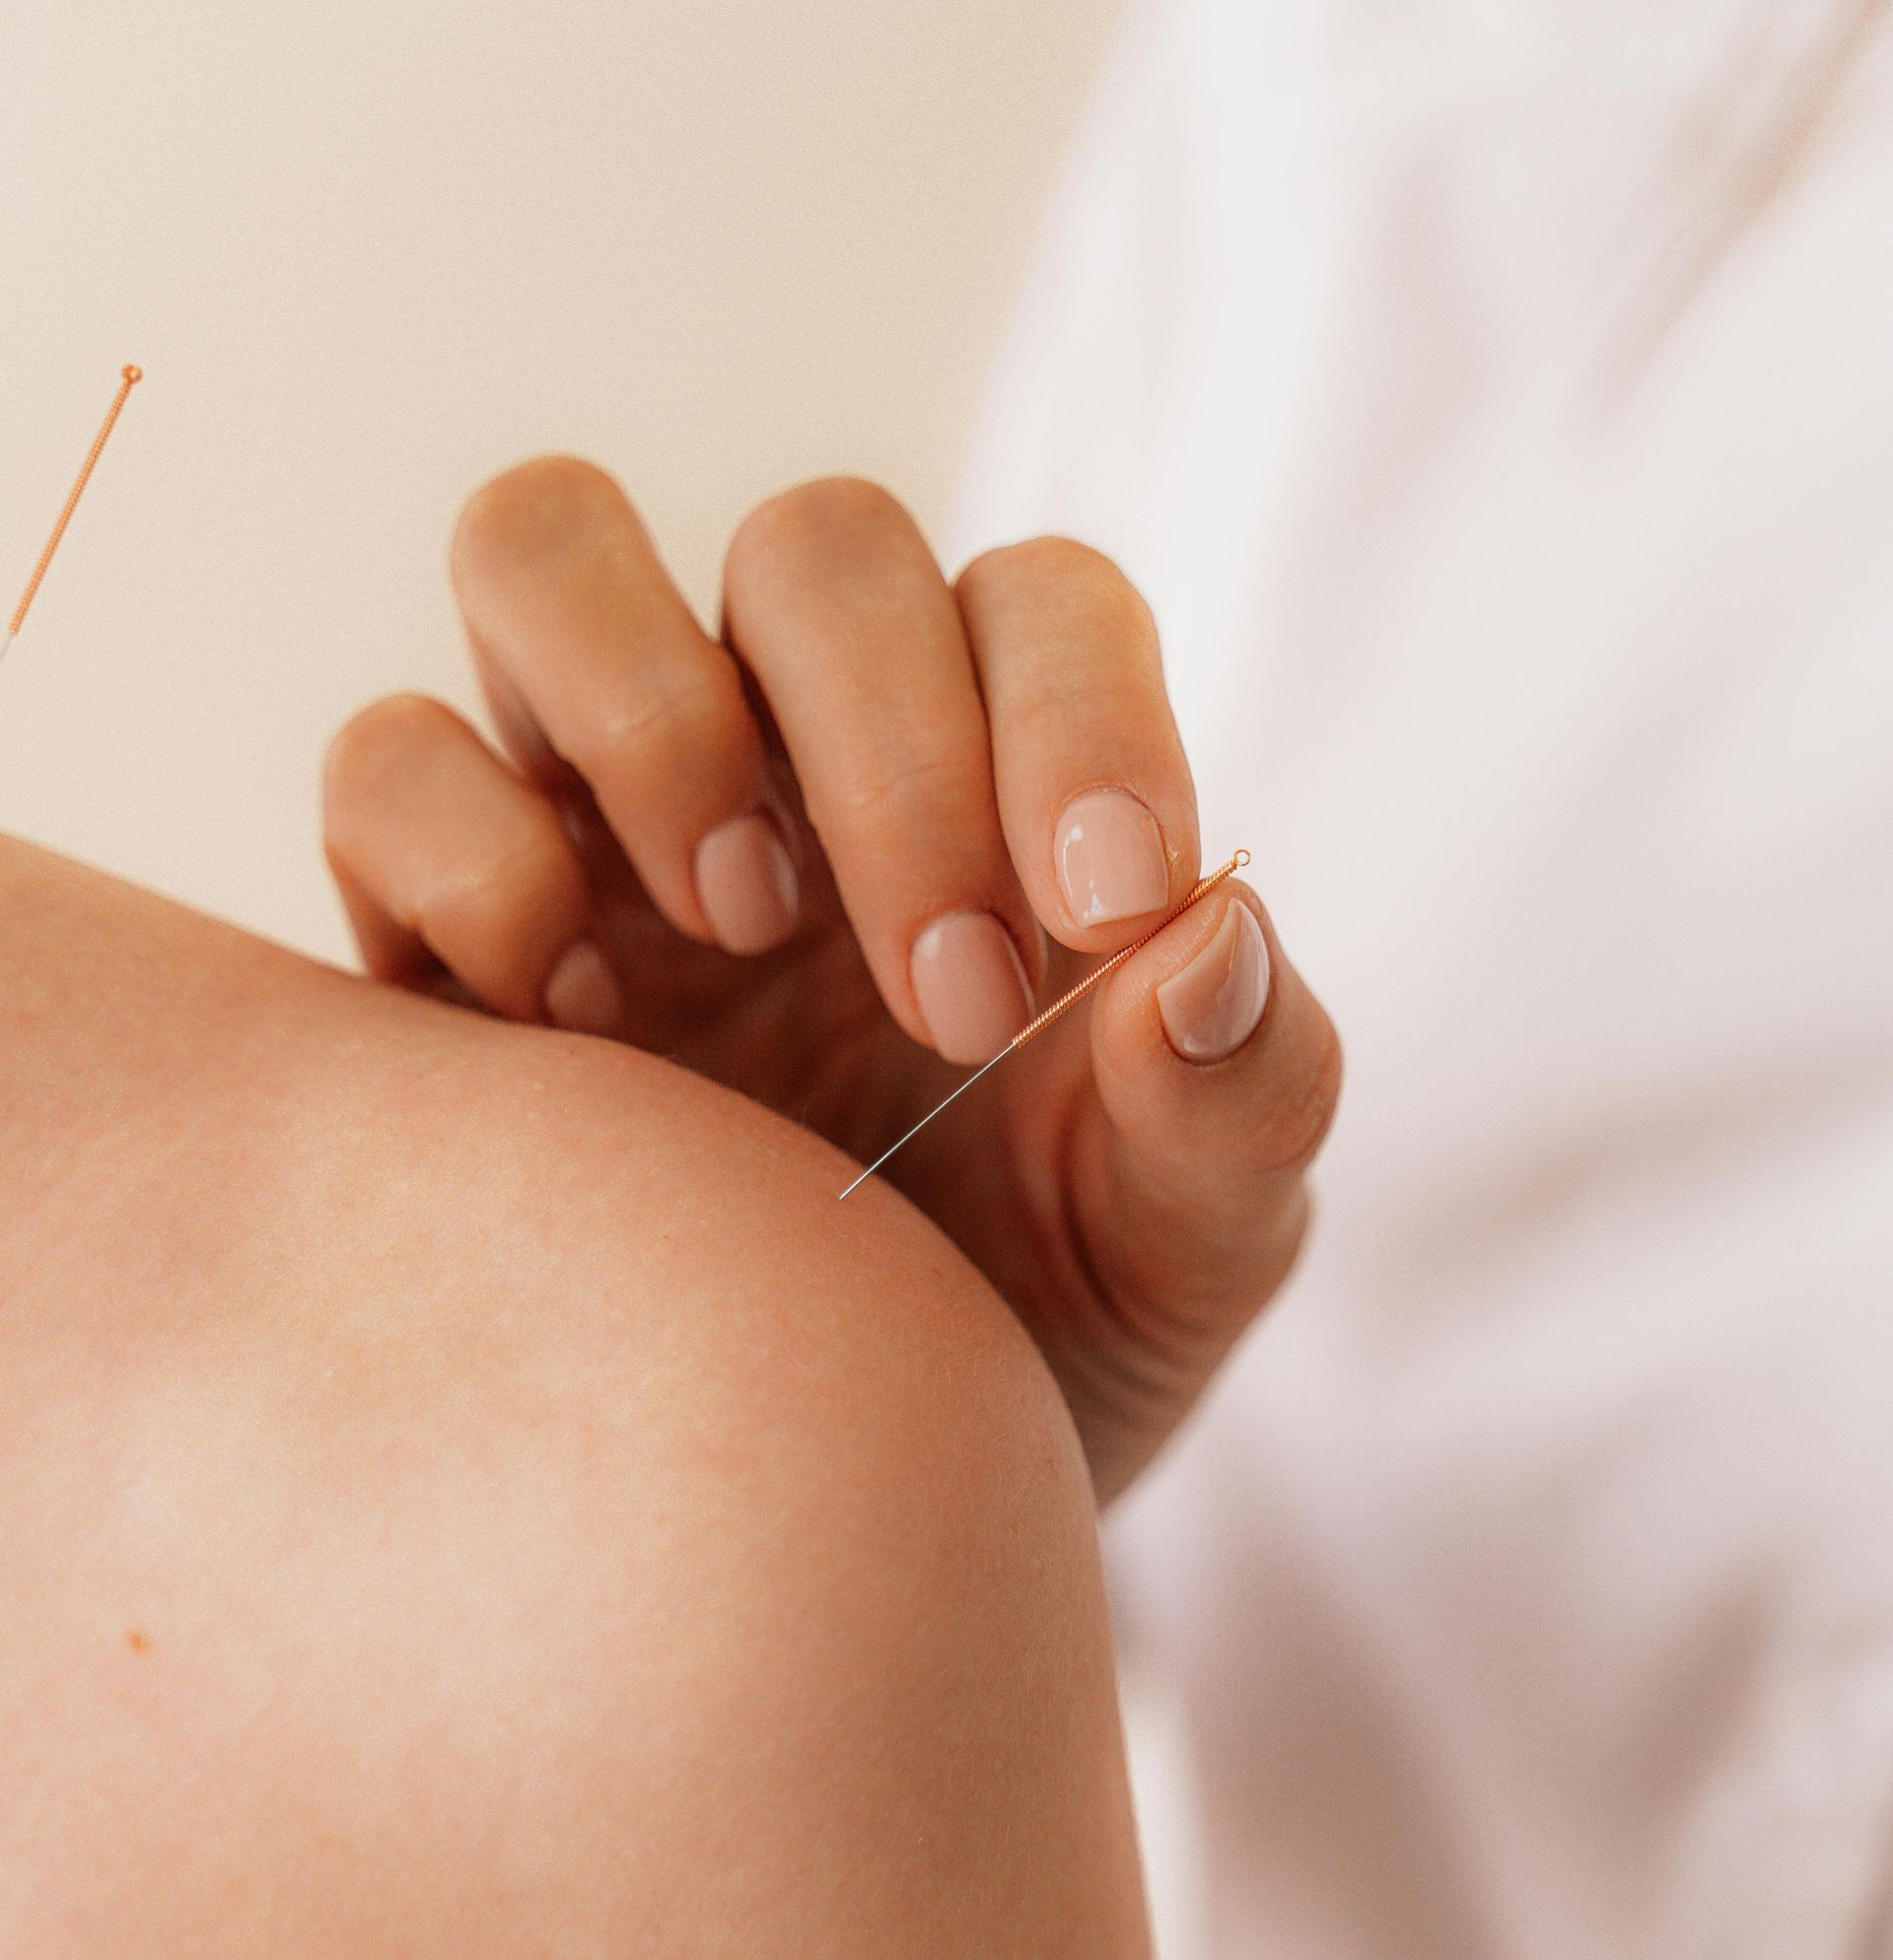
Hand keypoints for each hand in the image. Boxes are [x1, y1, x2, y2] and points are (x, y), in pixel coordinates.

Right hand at [322, 460, 1339, 1499]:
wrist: (846, 1479)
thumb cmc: (1046, 1318)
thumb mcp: (1189, 1237)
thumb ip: (1244, 1087)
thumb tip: (1214, 938)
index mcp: (1008, 780)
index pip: (1044, 605)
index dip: (1084, 711)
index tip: (1107, 917)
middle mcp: (800, 748)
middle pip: (813, 547)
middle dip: (890, 746)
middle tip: (947, 995)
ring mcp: (608, 815)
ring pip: (546, 548)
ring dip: (651, 717)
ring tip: (732, 930)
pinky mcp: (446, 922)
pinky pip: (389, 765)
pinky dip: (460, 849)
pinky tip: (575, 1034)